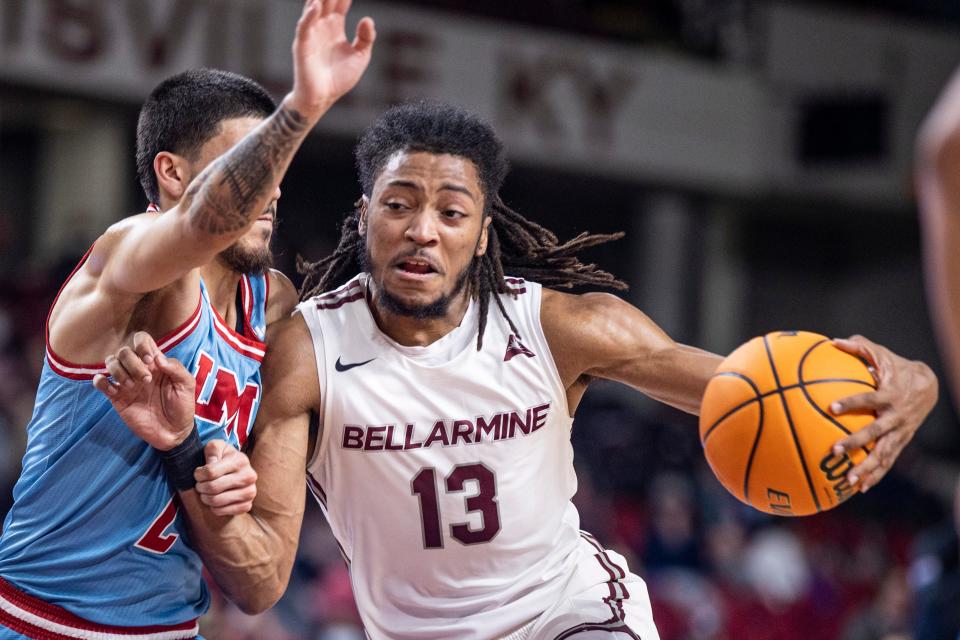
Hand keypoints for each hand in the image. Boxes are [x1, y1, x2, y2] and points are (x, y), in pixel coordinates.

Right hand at [92, 332, 195, 450]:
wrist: (174, 432)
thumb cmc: (182, 406)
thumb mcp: (187, 385)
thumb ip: (176, 368)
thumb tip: (157, 357)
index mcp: (155, 362)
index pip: (141, 339)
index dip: (142, 345)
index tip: (151, 361)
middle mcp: (139, 368)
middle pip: (124, 350)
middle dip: (133, 362)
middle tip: (146, 380)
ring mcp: (126, 382)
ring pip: (110, 361)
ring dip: (118, 370)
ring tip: (132, 386)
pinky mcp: (116, 397)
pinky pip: (99, 382)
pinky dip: (101, 381)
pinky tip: (114, 391)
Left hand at [194, 441, 257, 515]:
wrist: (237, 472)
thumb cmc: (223, 458)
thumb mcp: (216, 447)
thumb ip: (212, 449)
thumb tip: (211, 463)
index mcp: (241, 461)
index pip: (211, 472)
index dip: (199, 474)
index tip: (198, 473)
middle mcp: (249, 476)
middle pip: (212, 487)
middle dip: (200, 487)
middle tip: (200, 484)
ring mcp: (250, 492)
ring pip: (216, 501)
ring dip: (205, 498)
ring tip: (205, 492)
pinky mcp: (247, 505)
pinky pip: (221, 511)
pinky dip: (213, 507)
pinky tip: (215, 499)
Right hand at [286, 0, 375, 118]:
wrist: (323, 98)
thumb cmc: (339, 79)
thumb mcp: (360, 57)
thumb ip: (365, 38)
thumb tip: (367, 19)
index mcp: (335, 27)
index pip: (340, 4)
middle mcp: (322, 27)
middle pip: (326, 1)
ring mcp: (311, 34)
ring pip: (313, 9)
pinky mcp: (302, 46)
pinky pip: (304, 27)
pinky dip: (309, 16)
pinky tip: (316, 6)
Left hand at [830, 335, 937, 491]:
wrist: (928, 386)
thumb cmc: (896, 368)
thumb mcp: (881, 354)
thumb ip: (858, 347)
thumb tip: (831, 341)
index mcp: (889, 395)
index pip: (868, 399)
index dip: (851, 402)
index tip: (831, 407)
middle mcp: (895, 417)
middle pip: (875, 432)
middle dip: (856, 441)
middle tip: (834, 450)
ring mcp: (900, 433)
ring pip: (884, 453)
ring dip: (866, 468)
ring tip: (848, 481)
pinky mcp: (901, 443)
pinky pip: (887, 462)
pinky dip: (875, 475)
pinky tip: (859, 488)